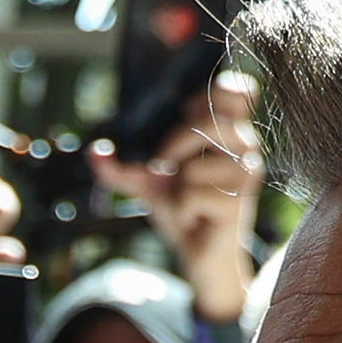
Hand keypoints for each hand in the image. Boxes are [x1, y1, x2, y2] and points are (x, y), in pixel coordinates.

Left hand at [91, 77, 264, 322]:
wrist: (199, 252)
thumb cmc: (182, 208)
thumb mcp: (146, 183)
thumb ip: (119, 167)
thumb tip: (94, 151)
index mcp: (228, 130)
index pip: (235, 89)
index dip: (207, 97)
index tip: (188, 117)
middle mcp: (245, 145)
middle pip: (208, 123)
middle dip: (174, 147)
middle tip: (169, 170)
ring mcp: (247, 171)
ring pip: (194, 167)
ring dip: (178, 189)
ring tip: (190, 200)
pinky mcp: (241, 200)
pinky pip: (193, 196)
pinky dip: (183, 210)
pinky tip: (195, 217)